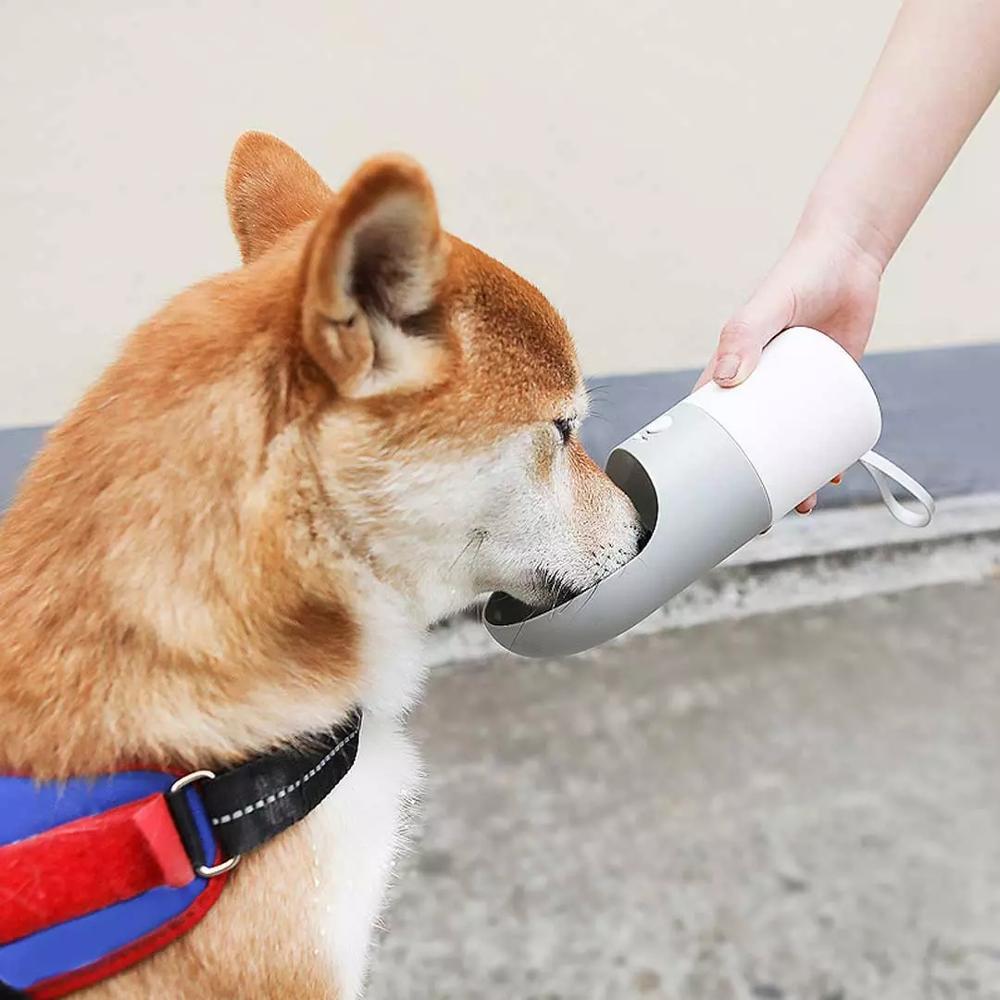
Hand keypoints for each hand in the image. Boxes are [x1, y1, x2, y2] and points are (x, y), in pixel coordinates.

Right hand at [696, 219, 883, 512]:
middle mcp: (759, 385)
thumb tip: (726, 381)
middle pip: (750, 443)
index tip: (700, 492)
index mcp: (731, 371)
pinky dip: (825, 452)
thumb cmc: (798, 275)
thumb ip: (743, 335)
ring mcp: (795, 389)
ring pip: (787, 442)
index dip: (703, 458)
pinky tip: (832, 475)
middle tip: (758, 514)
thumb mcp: (766, 306)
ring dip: (791, 476)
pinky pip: (823, 427)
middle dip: (752, 480)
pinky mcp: (829, 386)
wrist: (849, 256)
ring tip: (801, 507)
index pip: (709, 422)